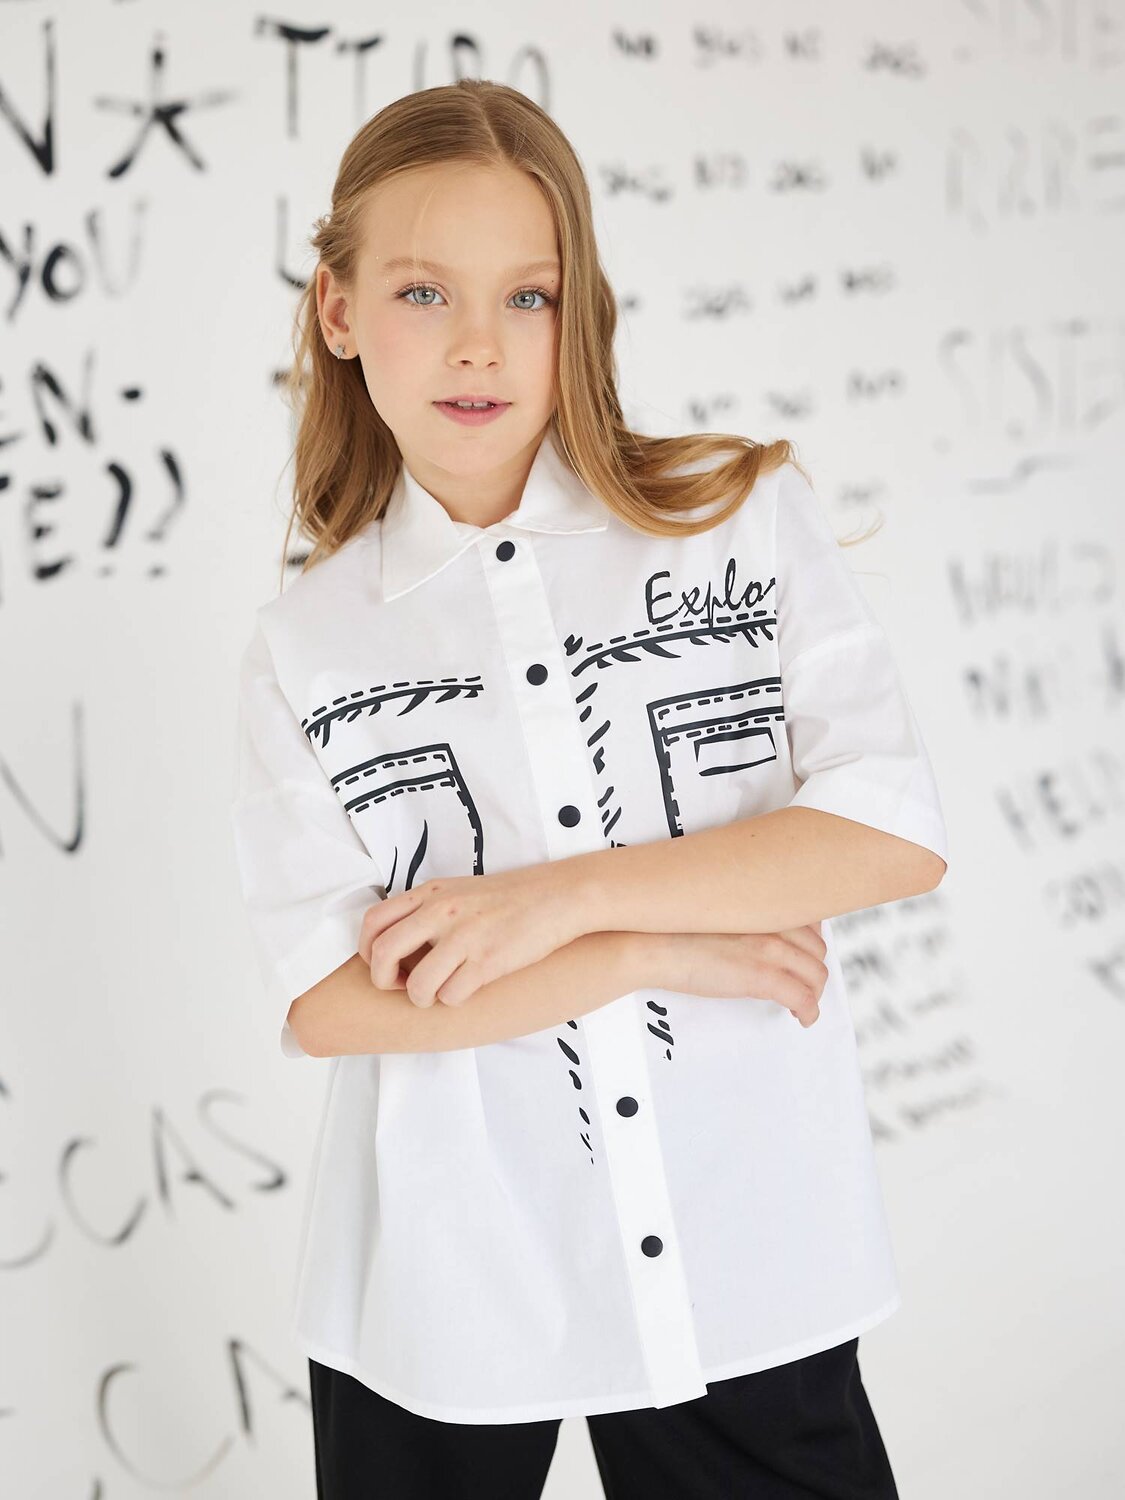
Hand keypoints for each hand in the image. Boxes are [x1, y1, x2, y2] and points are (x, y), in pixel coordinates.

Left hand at [357, 866, 585, 1008]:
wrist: (558, 896)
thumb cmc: (510, 898)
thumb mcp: (459, 890)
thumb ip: (427, 910)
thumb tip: (397, 943)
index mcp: (431, 892)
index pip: (373, 922)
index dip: (367, 951)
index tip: (384, 964)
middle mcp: (441, 911)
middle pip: (382, 954)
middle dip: (384, 981)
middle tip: (402, 986)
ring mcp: (464, 936)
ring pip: (417, 985)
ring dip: (423, 998)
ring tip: (439, 991)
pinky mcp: (487, 961)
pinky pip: (451, 996)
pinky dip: (454, 1000)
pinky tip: (468, 987)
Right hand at [637, 922, 827, 1026]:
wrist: (650, 945)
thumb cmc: (672, 930)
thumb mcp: (717, 913)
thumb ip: (744, 920)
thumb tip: (756, 941)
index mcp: (763, 905)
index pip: (810, 923)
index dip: (811, 944)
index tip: (804, 956)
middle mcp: (773, 922)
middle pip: (816, 950)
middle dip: (813, 970)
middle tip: (802, 983)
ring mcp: (770, 949)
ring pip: (815, 975)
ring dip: (813, 992)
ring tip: (803, 1003)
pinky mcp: (762, 976)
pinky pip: (803, 998)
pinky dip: (809, 1011)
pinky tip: (802, 1018)